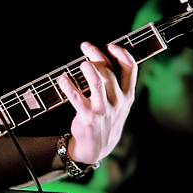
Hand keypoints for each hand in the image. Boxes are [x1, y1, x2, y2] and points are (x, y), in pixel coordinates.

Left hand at [57, 42, 136, 164]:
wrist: (98, 147)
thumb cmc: (106, 120)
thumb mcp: (119, 105)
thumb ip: (116, 85)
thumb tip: (103, 60)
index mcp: (127, 96)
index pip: (130, 69)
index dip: (122, 53)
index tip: (110, 45)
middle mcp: (117, 101)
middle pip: (108, 72)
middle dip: (97, 55)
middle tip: (85, 46)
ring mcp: (103, 109)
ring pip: (97, 82)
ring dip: (88, 68)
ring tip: (80, 63)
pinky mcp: (87, 117)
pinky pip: (76, 97)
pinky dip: (68, 85)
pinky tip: (62, 79)